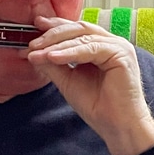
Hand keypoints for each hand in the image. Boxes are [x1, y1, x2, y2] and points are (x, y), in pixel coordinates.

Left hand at [27, 16, 153, 154]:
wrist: (117, 127)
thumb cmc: (99, 107)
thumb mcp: (68, 82)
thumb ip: (53, 65)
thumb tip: (33, 53)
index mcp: (101, 47)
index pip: (75, 30)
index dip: (55, 27)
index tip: (34, 27)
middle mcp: (111, 43)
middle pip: (78, 29)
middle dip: (52, 34)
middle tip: (32, 44)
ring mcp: (118, 47)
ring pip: (82, 36)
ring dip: (57, 43)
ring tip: (37, 52)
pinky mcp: (121, 54)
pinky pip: (91, 48)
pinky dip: (70, 52)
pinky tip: (53, 57)